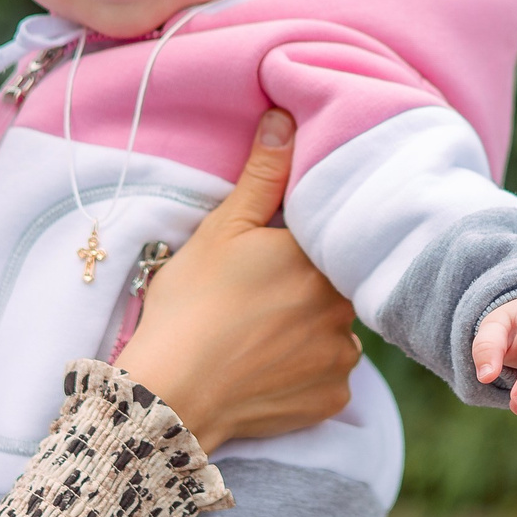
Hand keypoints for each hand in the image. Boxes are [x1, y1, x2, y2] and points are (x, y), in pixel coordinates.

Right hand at [115, 110, 358, 451]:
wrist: (171, 394)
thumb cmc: (190, 305)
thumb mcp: (221, 230)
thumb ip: (263, 174)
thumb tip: (287, 117)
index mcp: (320, 255)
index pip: (326, 236)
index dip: (295, 243)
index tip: (268, 256)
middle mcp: (345, 305)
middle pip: (332, 282)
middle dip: (303, 285)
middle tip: (254, 297)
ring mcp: (342, 356)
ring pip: (334, 330)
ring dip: (307, 329)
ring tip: (257, 334)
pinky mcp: (332, 399)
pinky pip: (327, 376)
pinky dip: (303, 372)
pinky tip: (265, 368)